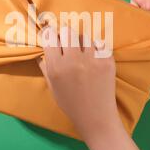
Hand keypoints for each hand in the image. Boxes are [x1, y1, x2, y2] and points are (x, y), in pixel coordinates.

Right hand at [37, 27, 149, 149]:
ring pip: (84, 37)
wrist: (95, 117)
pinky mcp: (107, 61)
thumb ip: (45, 66)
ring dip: (81, 42)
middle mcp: (73, 61)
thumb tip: (41, 49)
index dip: (50, 35)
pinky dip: (96, 49)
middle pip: (67, 31)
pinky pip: (99, 44)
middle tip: (67, 43)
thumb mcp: (52, 87)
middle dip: (65, 36)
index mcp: (56, 68)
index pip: (50, 38)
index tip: (52, 36)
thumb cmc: (70, 104)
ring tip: (82, 53)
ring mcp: (92, 60)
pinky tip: (94, 58)